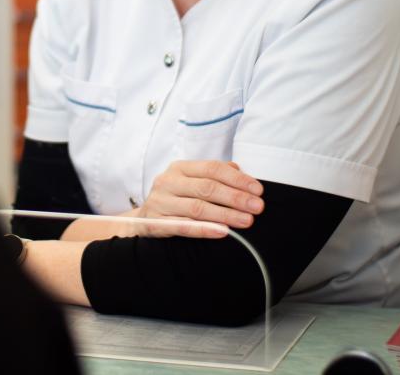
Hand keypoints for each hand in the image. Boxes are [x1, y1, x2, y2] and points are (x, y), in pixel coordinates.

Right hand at [133, 160, 263, 238]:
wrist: (141, 221)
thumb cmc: (174, 199)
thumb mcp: (190, 181)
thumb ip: (213, 175)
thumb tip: (239, 170)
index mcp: (179, 168)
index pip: (212, 169)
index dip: (237, 178)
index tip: (258, 190)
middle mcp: (167, 181)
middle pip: (207, 187)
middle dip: (236, 197)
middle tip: (257, 207)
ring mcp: (160, 202)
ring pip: (197, 207)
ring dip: (225, 214)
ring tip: (247, 221)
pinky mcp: (154, 222)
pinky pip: (183, 226)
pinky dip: (204, 229)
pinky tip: (223, 232)